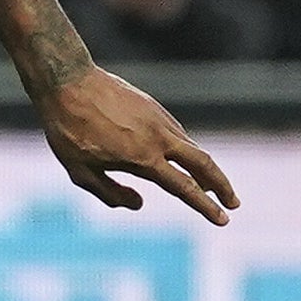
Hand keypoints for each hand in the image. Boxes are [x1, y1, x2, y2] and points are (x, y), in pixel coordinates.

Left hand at [35, 66, 235, 222]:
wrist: (68, 81)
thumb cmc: (68, 129)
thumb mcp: (79, 170)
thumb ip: (109, 192)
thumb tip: (138, 205)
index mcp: (143, 158)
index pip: (184, 188)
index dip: (205, 207)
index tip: (223, 219)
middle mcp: (159, 138)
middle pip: (204, 164)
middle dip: (222, 186)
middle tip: (233, 203)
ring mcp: (159, 119)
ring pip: (191, 147)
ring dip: (204, 168)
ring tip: (206, 185)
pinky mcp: (153, 107)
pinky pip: (177, 133)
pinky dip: (185, 150)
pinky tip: (178, 158)